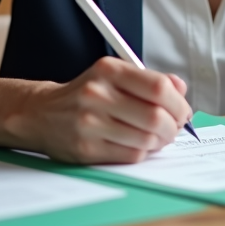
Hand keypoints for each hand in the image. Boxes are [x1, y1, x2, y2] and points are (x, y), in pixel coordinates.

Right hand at [17, 57, 193, 163]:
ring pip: (145, 139)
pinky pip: (130, 155)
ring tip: (158, 137)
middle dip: (172, 126)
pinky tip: (140, 145)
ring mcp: (89, 123)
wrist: (41, 113)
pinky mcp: (86, 149)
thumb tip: (180, 88)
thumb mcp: (114, 75)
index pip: (158, 87)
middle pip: (155, 117)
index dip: (178, 103)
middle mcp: (97, 94)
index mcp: (108, 70)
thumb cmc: (86, 94)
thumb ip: (149, 80)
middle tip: (173, 128)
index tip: (182, 111)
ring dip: (160, 142)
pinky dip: (143, 152)